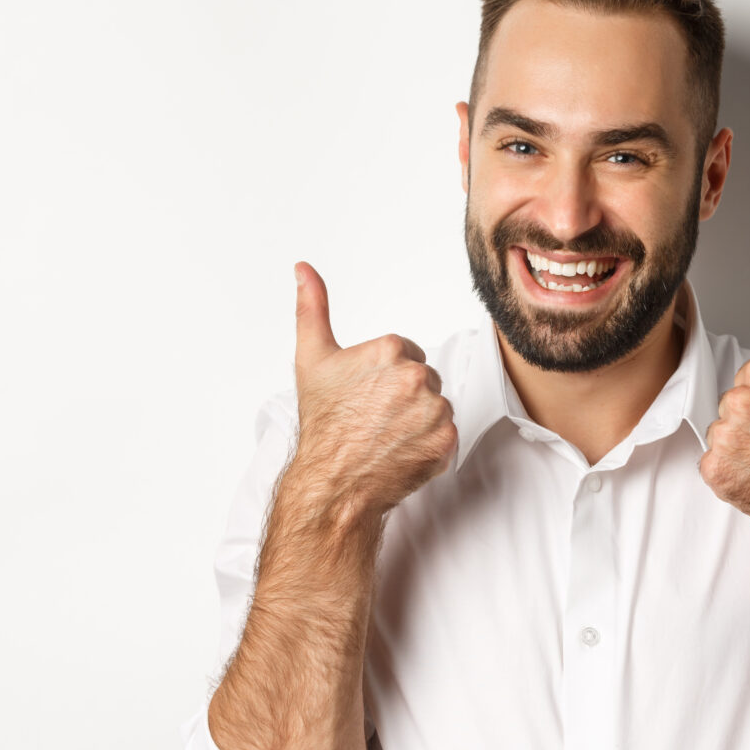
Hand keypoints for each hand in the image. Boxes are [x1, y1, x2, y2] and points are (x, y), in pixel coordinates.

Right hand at [288, 262, 458, 515]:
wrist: (332, 481)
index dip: (383, 376)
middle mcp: (416, 376)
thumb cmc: (322, 423)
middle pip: (423, 379)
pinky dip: (429, 445)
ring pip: (436, 406)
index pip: (405, 353)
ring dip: (418, 420)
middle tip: (373, 418)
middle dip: (403, 396)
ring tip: (386, 436)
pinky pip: (446, 435)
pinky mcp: (447, 442)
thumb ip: (312, 307)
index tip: (365, 396)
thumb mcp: (312, 358)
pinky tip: (400, 451)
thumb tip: (303, 268)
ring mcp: (434, 411)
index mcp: (390, 350)